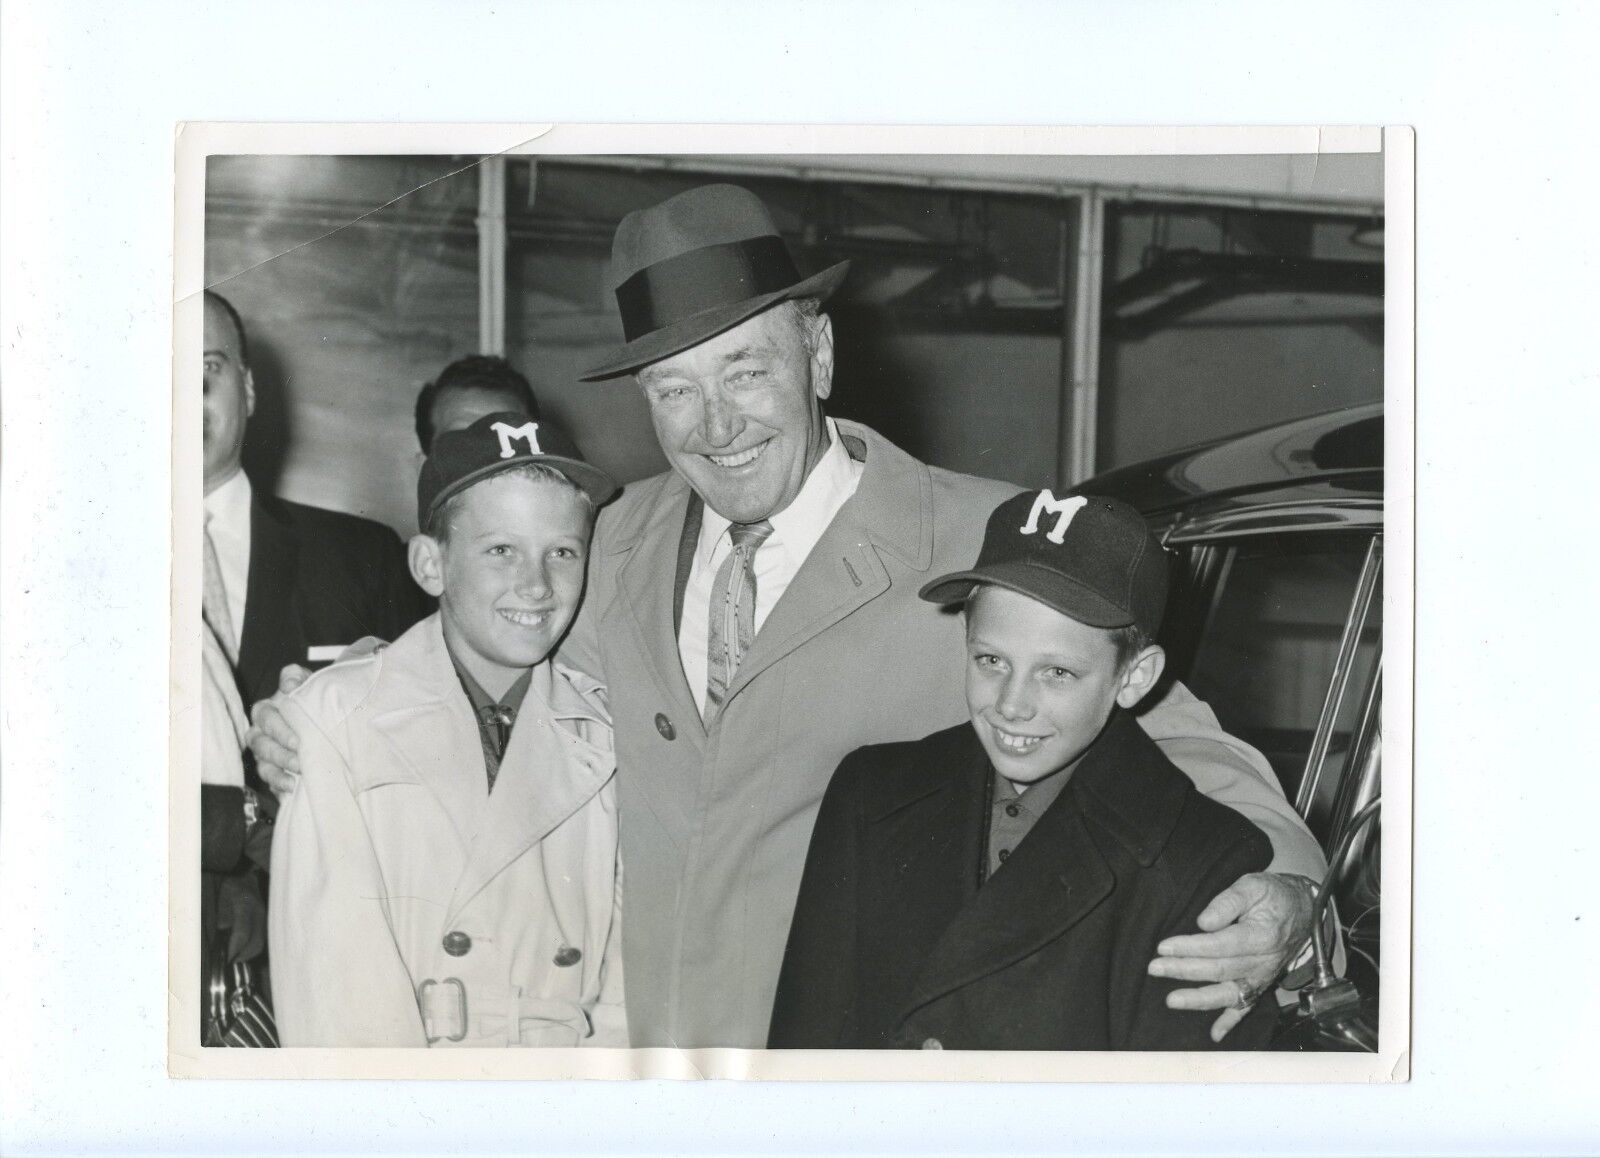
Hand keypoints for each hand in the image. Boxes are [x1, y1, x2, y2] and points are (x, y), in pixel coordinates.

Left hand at [217, 874, 266, 963]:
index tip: (227, 958)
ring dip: (250, 953)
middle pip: (256, 941)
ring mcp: (265, 917)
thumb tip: (223, 928)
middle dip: (244, 955)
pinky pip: (264, 937)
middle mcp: (259, 912)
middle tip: (232, 962)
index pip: (242, 933)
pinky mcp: (267, 920)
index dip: (235, 948)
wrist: (249, 876)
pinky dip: (255, 947)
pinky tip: (246, 950)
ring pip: (262, 941)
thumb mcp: (223, 895)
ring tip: (238, 958)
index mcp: (245, 905)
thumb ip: (223, 912)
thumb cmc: (233, 886)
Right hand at [245, 664, 309, 796]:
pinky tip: (294, 787)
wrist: (326, 715)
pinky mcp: (272, 772)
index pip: (266, 719)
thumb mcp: (307, 682)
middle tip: (303, 759)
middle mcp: (259, 733)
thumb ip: (296, 678)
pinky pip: (270, 781)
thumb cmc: (312, 697)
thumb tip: (289, 685)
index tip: (298, 740)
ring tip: (301, 773)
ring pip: (264, 765)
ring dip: (281, 770)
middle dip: (282, 754)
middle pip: (262, 745)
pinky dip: (281, 785)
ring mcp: (264, 755)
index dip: (280, 730)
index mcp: (265, 710)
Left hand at [1147, 871, 1315, 1041]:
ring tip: (1172, 1000)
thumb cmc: (1273, 896)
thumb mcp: (1252, 886)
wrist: (1302, 911)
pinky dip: (1230, 1022)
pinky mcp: (1260, 985)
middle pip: (1219, 970)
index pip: (1220, 945)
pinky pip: (1246, 1007)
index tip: (1164, 947)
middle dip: (1184, 971)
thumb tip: (1203, 922)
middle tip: (1155, 968)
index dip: (1191, 947)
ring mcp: (1261, 977)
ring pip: (1229, 994)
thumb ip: (1227, 902)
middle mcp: (1262, 962)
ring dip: (1199, 999)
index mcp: (1261, 936)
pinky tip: (1214, 1034)